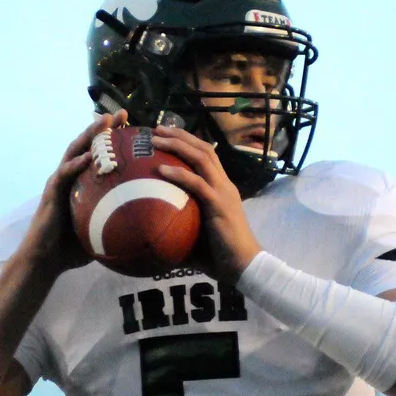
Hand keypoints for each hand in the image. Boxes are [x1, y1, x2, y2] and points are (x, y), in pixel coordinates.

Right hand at [18, 110, 129, 273]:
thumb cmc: (74, 248)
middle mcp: (70, 176)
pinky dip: (75, 165)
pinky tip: (87, 157)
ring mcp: (59, 182)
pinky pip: (64, 175)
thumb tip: (153, 227)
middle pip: (88, 145)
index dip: (115, 139)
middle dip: (103, 127)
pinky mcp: (52, 193)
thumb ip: (122, 222)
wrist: (46, 260)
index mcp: (83, 182)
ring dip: (89, 135)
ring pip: (74, 152)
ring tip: (104, 123)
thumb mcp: (104, 231)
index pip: (100, 154)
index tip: (135, 127)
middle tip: (122, 114)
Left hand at [151, 125, 261, 283]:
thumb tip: (151, 230)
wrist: (244, 266)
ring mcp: (223, 193)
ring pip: (202, 159)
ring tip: (156, 140)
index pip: (207, 155)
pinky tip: (161, 170)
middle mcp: (224, 185)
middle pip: (204, 149)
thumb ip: (180, 223)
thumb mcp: (197, 232)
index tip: (165, 134)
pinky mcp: (219, 205)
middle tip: (157, 128)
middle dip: (180, 135)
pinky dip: (179, 174)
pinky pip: (197, 184)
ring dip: (178, 146)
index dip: (187, 142)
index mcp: (222, 188)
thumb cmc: (220, 255)